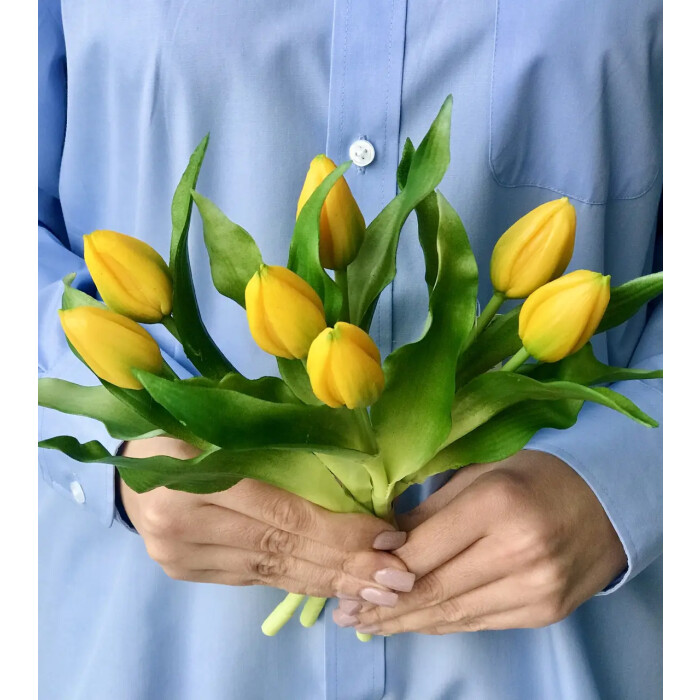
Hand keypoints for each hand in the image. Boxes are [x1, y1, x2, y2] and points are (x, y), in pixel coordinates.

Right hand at [119, 436, 409, 599]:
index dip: (336, 529)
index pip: (280, 513)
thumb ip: (276, 443)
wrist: (126, 465)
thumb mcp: (225, 420)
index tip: (386, 537)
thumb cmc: (185, 427)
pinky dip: (297, 581)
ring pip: (269, 570)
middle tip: (396, 576)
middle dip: (344, 564)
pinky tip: (333, 587)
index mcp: (192, 476)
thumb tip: (352, 469)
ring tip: (376, 589)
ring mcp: (181, 556)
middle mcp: (183, 525)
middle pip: (280, 547)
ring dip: (328, 580)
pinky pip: (252, 579)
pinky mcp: (185, 572)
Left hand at [346, 450, 625, 634]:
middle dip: (384, 605)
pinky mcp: (545, 613)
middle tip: (346, 613)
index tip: (351, 576)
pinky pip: (479, 623)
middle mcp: (519, 552)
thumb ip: (430, 512)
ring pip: (454, 614)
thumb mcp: (477, 475)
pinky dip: (442, 623)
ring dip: (407, 622)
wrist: (605, 503)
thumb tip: (382, 544)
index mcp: (497, 504)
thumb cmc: (531, 476)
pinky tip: (414, 623)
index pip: (424, 550)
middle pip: (435, 589)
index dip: (382, 569)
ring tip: (369, 623)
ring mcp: (536, 588)